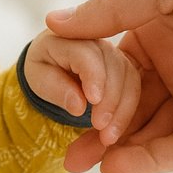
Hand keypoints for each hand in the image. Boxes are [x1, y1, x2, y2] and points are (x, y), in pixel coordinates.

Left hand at [23, 30, 140, 150]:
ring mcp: (113, 51)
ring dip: (123, 108)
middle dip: (110, 99)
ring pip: (128, 76)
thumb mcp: (38, 80)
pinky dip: (128, 109)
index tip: (93, 101)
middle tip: (100, 127)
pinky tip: (116, 129)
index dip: (93, 76)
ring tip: (108, 135)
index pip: (86, 54)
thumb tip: (78, 106)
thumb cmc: (43, 71)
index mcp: (68, 36)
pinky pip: (134, 85)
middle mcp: (96, 39)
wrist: (53, 67)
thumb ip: (56, 89)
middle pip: (113, 65)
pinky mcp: (125, 66)